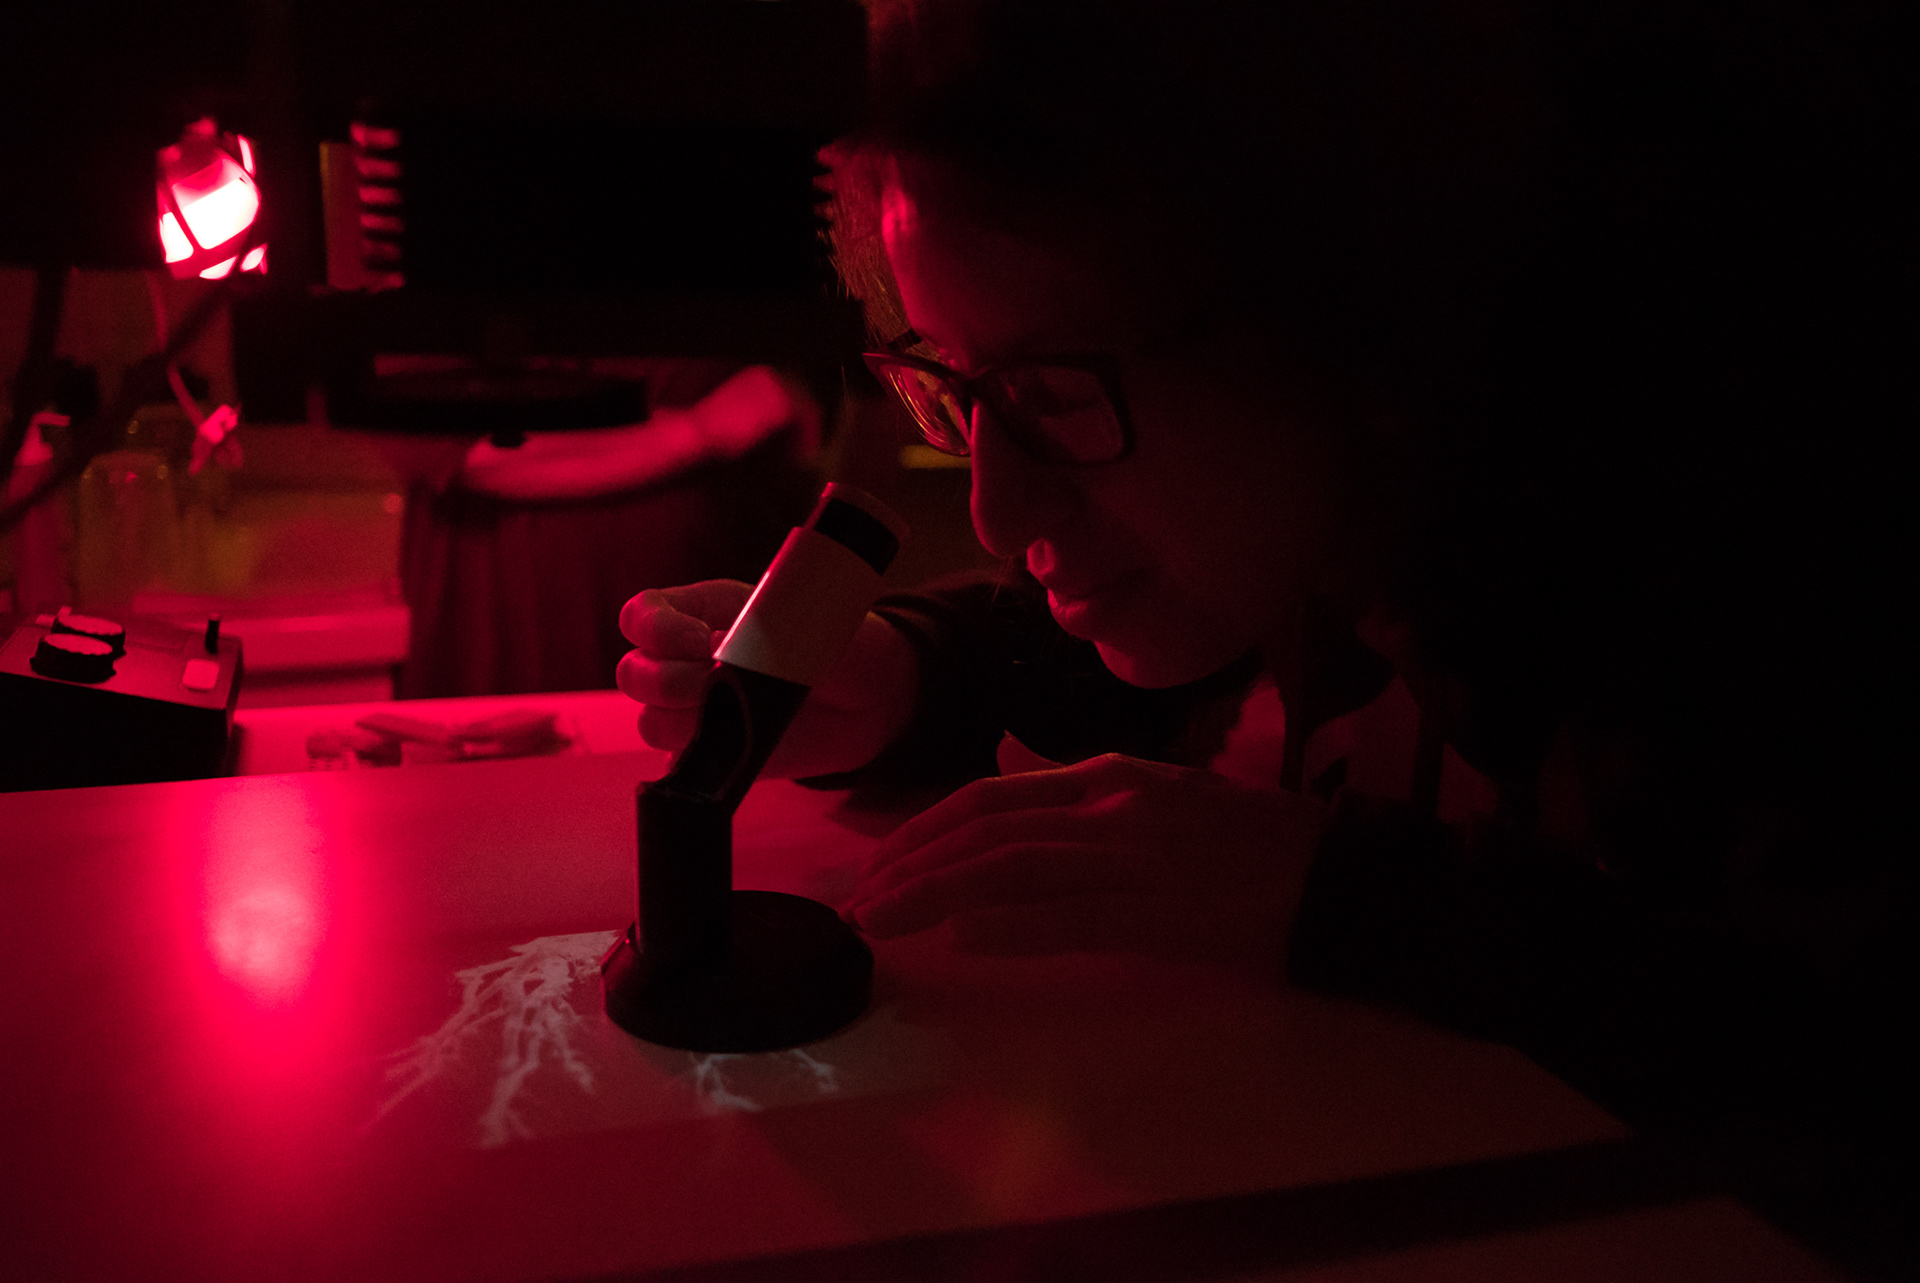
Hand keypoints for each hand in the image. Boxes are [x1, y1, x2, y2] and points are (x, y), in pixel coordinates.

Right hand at [615, 580, 919, 778]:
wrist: (864, 699)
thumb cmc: (832, 645)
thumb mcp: (808, 621)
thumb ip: (767, 631)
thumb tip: (727, 657)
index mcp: (698, 612)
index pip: (641, 616)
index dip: (658, 629)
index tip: (705, 640)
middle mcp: (682, 661)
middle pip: (633, 673)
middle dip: (671, 680)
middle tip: (722, 680)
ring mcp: (692, 712)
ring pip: (650, 722)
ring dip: (687, 721)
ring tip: (741, 713)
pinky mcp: (710, 755)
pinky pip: (680, 765)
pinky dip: (703, 759)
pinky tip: (740, 745)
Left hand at [845, 753, 1327, 962]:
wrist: (1339, 874)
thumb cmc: (1250, 842)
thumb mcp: (1159, 794)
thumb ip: (1082, 795)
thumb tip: (1011, 785)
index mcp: (1109, 776)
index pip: (990, 795)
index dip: (923, 829)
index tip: (879, 861)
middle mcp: (1111, 806)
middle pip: (985, 831)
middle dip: (909, 865)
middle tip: (857, 902)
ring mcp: (1136, 857)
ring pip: (1011, 869)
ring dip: (933, 896)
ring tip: (879, 923)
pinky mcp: (1163, 913)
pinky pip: (1072, 918)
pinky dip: (1011, 927)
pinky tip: (962, 939)